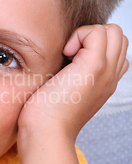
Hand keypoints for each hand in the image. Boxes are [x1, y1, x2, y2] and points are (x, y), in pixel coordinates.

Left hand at [17, 24, 128, 141]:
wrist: (46, 132)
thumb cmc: (45, 115)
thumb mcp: (62, 90)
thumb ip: (70, 73)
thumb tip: (62, 55)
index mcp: (104, 82)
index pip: (115, 50)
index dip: (94, 45)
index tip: (70, 60)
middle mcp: (110, 77)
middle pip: (118, 37)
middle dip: (93, 35)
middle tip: (70, 54)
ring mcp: (105, 71)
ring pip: (113, 31)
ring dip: (88, 34)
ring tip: (69, 54)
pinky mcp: (94, 66)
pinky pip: (97, 32)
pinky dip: (79, 35)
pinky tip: (65, 54)